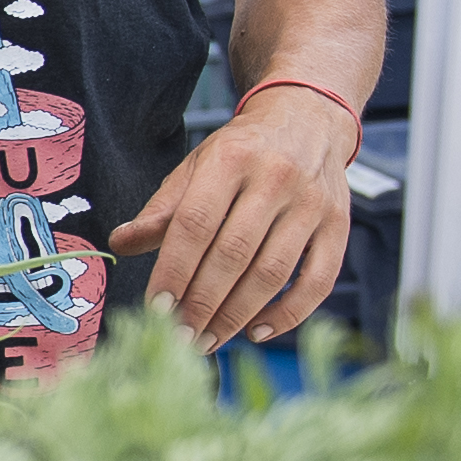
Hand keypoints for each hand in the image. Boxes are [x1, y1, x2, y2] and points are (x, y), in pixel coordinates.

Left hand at [108, 82, 355, 348]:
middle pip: (233, 255)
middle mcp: (275, 178)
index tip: (157, 309)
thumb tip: (120, 243)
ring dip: (236, 316)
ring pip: (273, 273)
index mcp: (230, 159)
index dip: (174, 271)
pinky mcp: (340, 225)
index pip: (195, 224)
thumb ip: (162, 209)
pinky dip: (288, 314)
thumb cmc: (243, 152)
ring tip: (208, 341)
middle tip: (180, 339)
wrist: (308, 119)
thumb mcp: (197, 166)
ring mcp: (312, 203)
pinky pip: (318, 281)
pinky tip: (256, 332)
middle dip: (202, 304)